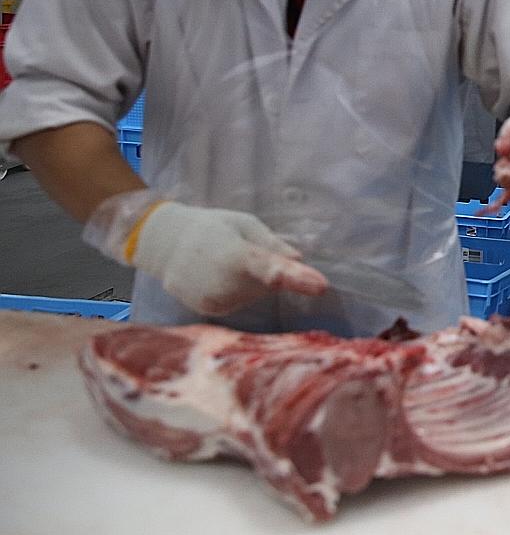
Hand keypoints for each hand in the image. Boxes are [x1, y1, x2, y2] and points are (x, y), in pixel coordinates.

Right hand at [131, 202, 328, 316]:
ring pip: (255, 295)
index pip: (273, 270)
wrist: (163, 244)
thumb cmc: (210, 227)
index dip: (299, 279)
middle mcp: (224, 285)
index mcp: (235, 256)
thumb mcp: (243, 223)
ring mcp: (215, 302)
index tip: (321, 285)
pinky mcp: (211, 311)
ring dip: (251, 281)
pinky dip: (239, 290)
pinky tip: (218, 276)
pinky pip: (240, 302)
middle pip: (268, 285)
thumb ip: (271, 243)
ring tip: (225, 262)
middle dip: (265, 270)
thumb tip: (298, 259)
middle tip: (240, 250)